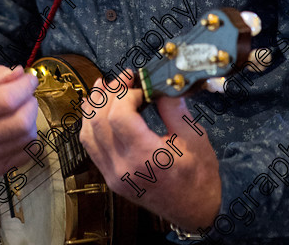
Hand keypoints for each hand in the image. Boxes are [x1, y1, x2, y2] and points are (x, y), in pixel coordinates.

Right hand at [0, 62, 38, 174]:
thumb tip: (18, 74)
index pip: (7, 100)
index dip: (25, 86)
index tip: (29, 79)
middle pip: (22, 122)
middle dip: (30, 102)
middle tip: (24, 94)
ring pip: (28, 136)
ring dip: (30, 118)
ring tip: (19, 109)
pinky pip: (28, 152)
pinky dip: (28, 136)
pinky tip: (17, 126)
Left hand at [79, 71, 220, 230]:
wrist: (195, 212)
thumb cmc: (199, 176)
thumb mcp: (195, 137)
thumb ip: (173, 108)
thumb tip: (158, 82)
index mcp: (146, 157)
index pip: (119, 117)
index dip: (126, 94)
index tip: (142, 87)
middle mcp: (123, 168)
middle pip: (100, 120)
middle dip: (110, 92)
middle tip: (126, 77)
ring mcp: (113, 175)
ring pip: (88, 133)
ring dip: (94, 105)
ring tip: (103, 85)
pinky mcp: (111, 178)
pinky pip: (90, 147)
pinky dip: (89, 124)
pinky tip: (95, 109)